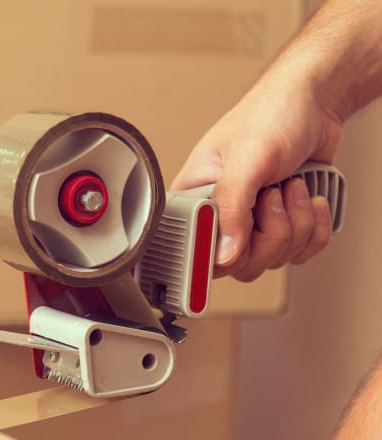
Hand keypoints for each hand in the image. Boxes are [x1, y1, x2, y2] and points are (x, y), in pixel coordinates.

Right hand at [171, 65, 343, 280]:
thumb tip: (223, 253)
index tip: (245, 228)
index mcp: (195, 199)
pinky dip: (314, 229)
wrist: (315, 102)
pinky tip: (310, 199)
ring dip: (296, 223)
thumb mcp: (247, 157)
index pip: (197, 251)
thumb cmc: (272, 114)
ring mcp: (253, 226)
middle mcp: (221, 217)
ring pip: (273, 260)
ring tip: (292, 185)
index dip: (223, 250)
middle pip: (241, 265)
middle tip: (273, 194)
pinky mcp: (283, 228)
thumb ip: (231, 205)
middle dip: (271, 232)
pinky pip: (300, 254)